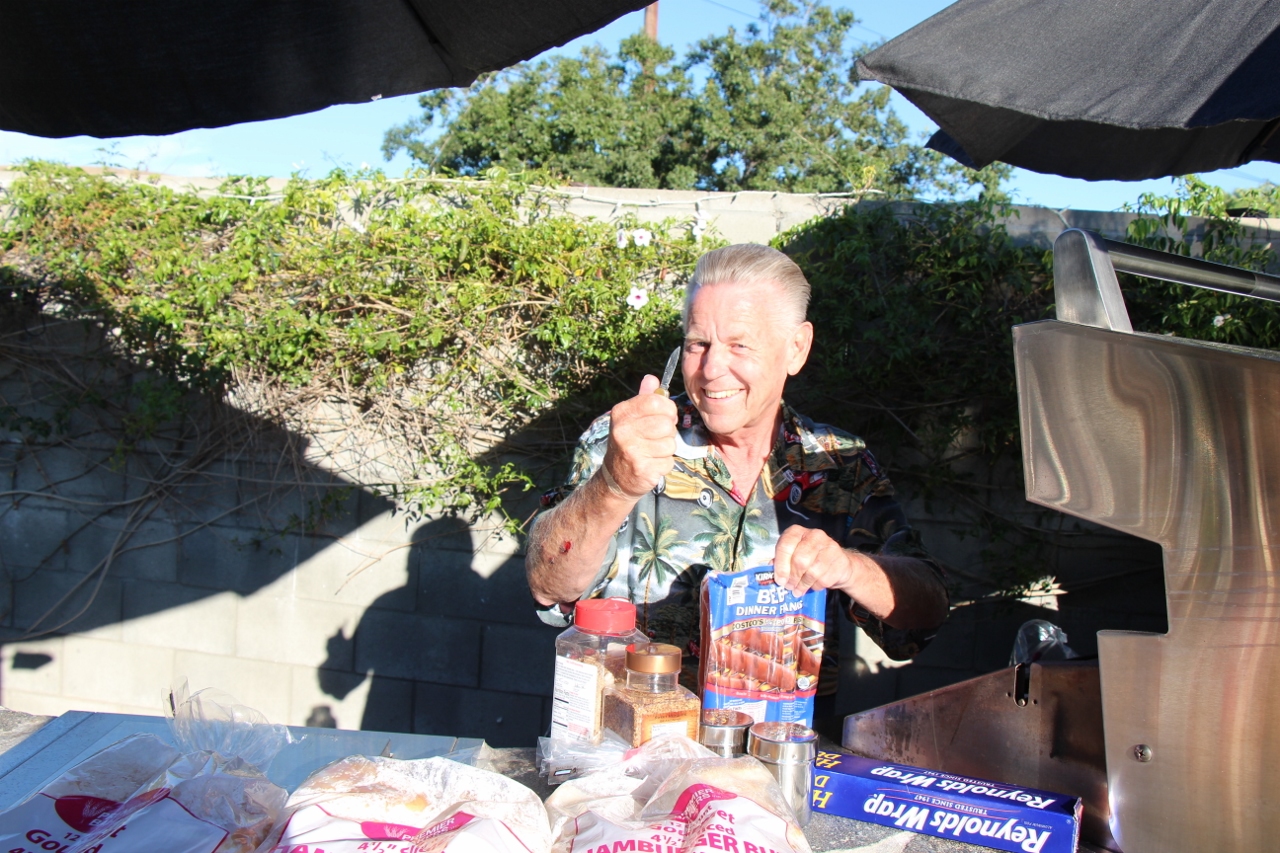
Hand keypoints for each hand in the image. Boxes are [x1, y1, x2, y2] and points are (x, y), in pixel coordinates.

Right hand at [600, 374, 677, 499]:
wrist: (615, 478)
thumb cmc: (628, 442)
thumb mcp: (631, 418)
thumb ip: (644, 398)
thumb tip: (652, 378)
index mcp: (621, 413)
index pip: (657, 402)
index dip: (668, 409)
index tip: (665, 416)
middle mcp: (623, 430)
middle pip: (667, 423)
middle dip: (668, 431)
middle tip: (657, 437)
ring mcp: (631, 451)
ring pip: (670, 444)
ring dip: (667, 449)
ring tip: (653, 452)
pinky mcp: (642, 470)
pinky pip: (669, 462)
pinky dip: (664, 465)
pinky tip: (651, 464)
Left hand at [772, 525, 859, 596]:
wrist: (839, 563)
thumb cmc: (810, 559)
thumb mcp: (793, 555)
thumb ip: (781, 561)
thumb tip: (770, 569)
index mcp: (797, 532)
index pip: (786, 545)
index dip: (781, 565)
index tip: (779, 580)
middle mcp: (814, 535)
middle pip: (800, 560)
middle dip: (792, 577)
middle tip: (789, 587)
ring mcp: (830, 547)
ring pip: (812, 572)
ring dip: (803, 585)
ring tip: (798, 590)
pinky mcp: (840, 561)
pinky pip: (824, 579)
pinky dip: (815, 586)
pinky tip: (812, 586)